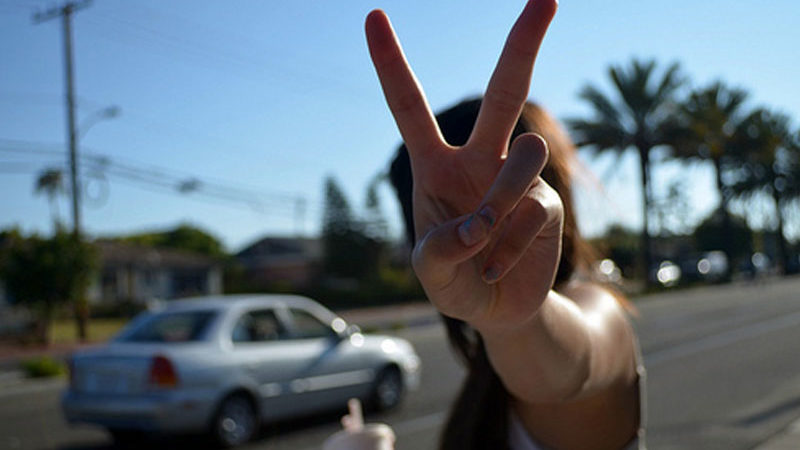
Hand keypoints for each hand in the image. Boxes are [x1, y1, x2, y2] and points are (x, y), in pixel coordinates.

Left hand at [366, 0, 560, 332]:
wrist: (498, 312)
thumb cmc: (454, 282)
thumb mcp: (430, 273)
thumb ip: (440, 251)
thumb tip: (479, 223)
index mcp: (435, 166)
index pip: (410, 108)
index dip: (392, 65)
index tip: (373, 16)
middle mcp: (478, 160)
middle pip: (504, 92)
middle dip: (524, 44)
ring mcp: (517, 179)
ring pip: (526, 152)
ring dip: (502, 200)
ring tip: (484, 242)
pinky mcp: (546, 202)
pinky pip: (535, 209)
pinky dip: (510, 246)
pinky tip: (497, 267)